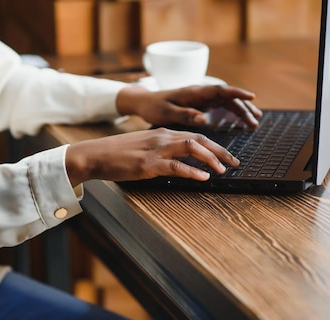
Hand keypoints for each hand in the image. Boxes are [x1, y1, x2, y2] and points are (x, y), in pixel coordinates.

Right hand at [65, 128, 238, 186]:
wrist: (95, 154)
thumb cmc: (117, 154)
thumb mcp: (143, 147)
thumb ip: (161, 150)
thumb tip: (178, 161)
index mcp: (162, 133)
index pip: (195, 136)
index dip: (214, 146)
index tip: (227, 156)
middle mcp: (162, 137)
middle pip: (199, 139)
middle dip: (220, 151)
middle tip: (235, 162)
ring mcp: (156, 149)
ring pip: (191, 148)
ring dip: (211, 159)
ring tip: (224, 170)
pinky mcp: (148, 164)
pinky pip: (175, 166)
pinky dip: (192, 171)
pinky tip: (203, 177)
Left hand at [116, 84, 261, 128]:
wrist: (145, 102)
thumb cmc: (154, 107)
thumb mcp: (166, 113)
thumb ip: (184, 115)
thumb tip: (203, 119)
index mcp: (194, 92)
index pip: (219, 90)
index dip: (236, 93)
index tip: (251, 97)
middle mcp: (201, 93)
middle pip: (228, 97)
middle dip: (243, 108)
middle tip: (255, 122)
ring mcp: (203, 98)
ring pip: (227, 102)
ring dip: (241, 111)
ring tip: (254, 123)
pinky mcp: (202, 105)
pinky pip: (221, 107)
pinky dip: (233, 114)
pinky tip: (242, 122)